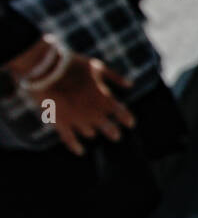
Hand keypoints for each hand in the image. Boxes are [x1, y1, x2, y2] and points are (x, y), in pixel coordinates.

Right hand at [8, 41, 135, 155]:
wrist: (49, 69)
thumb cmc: (74, 66)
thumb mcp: (98, 67)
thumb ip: (115, 77)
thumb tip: (130, 85)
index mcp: (106, 100)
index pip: (123, 115)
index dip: (127, 120)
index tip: (130, 123)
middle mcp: (95, 114)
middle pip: (110, 130)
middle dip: (113, 132)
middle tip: (115, 135)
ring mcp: (78, 120)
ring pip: (90, 133)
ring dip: (92, 131)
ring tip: (91, 130)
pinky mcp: (61, 123)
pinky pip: (70, 140)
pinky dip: (75, 146)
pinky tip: (80, 151)